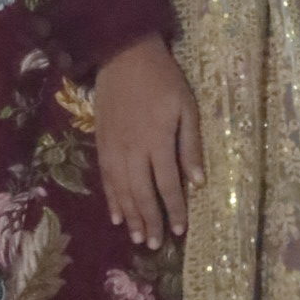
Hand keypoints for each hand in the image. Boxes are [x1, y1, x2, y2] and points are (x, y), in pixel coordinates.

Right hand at [94, 34, 204, 248]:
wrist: (124, 55)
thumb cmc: (163, 78)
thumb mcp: (186, 106)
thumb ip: (191, 145)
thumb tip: (198, 181)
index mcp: (158, 141)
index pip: (167, 184)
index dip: (175, 209)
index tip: (181, 230)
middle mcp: (133, 150)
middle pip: (142, 194)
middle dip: (151, 221)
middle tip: (157, 245)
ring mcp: (114, 148)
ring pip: (122, 191)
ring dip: (131, 217)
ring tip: (139, 238)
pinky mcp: (101, 143)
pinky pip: (106, 179)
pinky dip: (111, 200)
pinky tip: (116, 216)